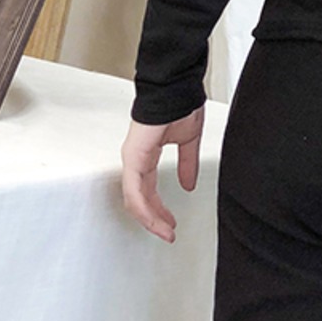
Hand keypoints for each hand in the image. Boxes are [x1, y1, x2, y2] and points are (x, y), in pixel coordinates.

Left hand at [120, 105, 204, 242]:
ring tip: (165, 232)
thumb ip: (187, 164)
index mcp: (147, 155)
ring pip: (134, 199)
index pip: (148, 190)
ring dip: (150, 219)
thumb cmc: (181, 103)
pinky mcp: (133, 157)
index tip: (171, 224)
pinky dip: (144, 207)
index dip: (159, 209)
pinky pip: (134, 190)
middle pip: (139, 200)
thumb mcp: (188, 141)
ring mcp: (133, 159)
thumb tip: (188, 185)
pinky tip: (154, 218)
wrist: (177, 87)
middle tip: (168, 233)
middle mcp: (136, 159)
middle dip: (155, 220)